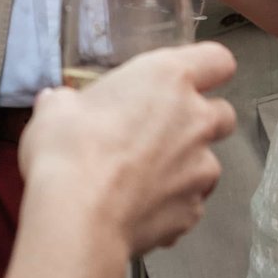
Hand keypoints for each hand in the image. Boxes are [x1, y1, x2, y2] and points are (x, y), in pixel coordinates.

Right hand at [20, 42, 237, 255]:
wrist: (78, 217)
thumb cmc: (69, 150)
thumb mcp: (55, 109)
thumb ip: (69, 102)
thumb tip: (59, 103)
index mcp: (168, 78)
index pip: (217, 60)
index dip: (206, 68)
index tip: (186, 79)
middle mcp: (195, 120)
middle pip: (223, 114)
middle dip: (200, 120)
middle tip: (160, 130)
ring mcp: (201, 169)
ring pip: (208, 163)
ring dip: (184, 167)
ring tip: (142, 178)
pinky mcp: (193, 211)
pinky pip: (189, 203)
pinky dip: (170, 204)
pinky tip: (137, 208)